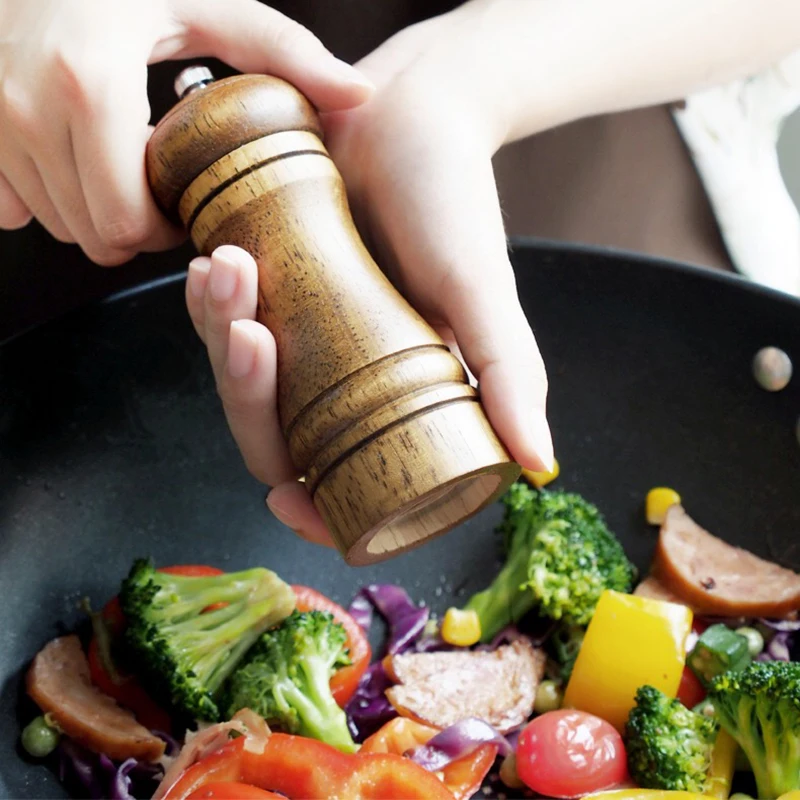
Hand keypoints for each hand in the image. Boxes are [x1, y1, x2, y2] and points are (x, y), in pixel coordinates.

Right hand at [0, 0, 371, 264]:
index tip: (185, 207)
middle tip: (163, 197)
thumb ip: (285, 52)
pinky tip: (76, 164)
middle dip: (137, 230)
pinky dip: (48, 197)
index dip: (166, 231)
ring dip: (98, 214)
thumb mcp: (207, 2)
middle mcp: (23, 108)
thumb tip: (358, 95)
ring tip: (126, 171)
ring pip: (54, 225)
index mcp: (88, 86)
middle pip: (92, 235)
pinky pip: (11, 206)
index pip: (125, 221)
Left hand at [185, 8, 551, 545]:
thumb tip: (540, 467)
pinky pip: (219, 323)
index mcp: (396, 400)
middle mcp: (343, 380)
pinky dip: (207, 302)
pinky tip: (212, 264)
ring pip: (237, 382)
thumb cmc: (453, 201)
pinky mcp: (268, 292)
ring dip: (219, 336)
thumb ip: (509, 374)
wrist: (408, 111)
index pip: (346, 485)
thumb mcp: (480, 291)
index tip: (285, 504)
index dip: (312, 512)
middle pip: (274, 438)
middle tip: (255, 334)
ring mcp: (301, 338)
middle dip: (249, 399)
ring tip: (230, 270)